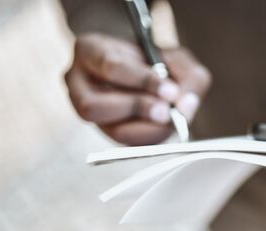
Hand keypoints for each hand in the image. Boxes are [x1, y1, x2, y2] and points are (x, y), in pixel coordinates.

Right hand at [65, 33, 210, 144]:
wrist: (142, 68)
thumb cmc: (156, 60)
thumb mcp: (177, 58)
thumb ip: (188, 77)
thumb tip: (185, 106)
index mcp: (89, 51)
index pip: (110, 66)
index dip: (142, 81)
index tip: (171, 91)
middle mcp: (77, 83)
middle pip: (94, 106)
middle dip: (137, 110)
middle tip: (167, 111)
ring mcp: (86, 112)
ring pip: (108, 130)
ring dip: (145, 128)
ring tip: (169, 118)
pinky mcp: (106, 133)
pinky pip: (126, 145)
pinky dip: (150, 138)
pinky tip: (165, 127)